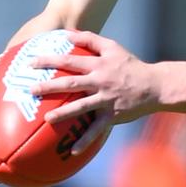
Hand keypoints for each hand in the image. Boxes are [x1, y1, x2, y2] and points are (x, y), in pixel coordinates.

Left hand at [29, 30, 155, 155]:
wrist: (154, 85)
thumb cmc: (131, 65)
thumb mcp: (113, 47)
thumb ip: (90, 39)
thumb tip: (67, 35)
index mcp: (98, 65)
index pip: (70, 61)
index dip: (50, 60)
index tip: (31, 63)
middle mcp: (100, 81)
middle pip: (71, 83)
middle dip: (49, 86)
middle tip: (31, 90)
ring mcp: (106, 99)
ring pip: (82, 107)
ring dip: (64, 113)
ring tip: (47, 118)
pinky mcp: (112, 115)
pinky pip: (97, 129)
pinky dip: (86, 140)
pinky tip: (73, 151)